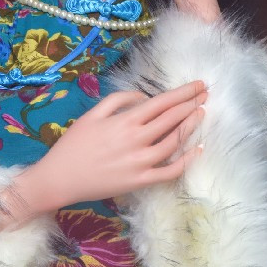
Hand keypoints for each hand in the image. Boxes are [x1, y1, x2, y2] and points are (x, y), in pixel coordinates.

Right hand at [22, 80, 207, 212]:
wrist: (60, 178)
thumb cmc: (73, 144)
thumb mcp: (92, 114)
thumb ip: (119, 101)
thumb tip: (144, 98)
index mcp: (125, 121)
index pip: (162, 102)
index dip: (183, 93)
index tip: (198, 85)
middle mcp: (137, 139)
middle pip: (172, 119)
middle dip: (192, 105)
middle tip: (205, 95)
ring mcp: (141, 162)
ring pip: (175, 142)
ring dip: (191, 126)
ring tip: (202, 114)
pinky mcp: (141, 181)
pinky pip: (170, 171)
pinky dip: (186, 161)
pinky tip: (197, 150)